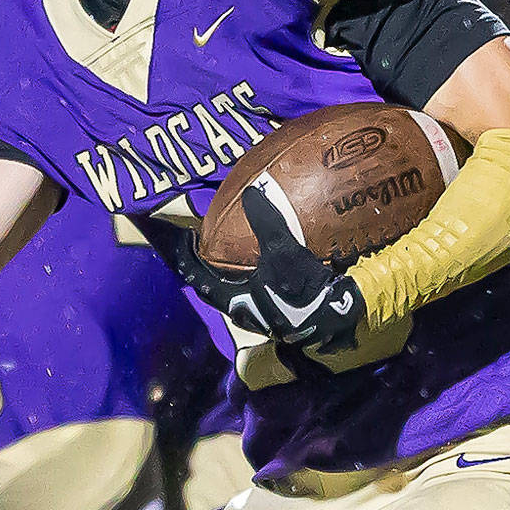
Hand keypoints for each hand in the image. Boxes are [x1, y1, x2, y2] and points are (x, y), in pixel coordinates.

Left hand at [159, 174, 366, 355]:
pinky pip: (256, 282)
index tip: (170, 235)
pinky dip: (250, 265)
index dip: (180, 254)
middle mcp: (242, 308)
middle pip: (210, 280)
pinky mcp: (279, 306)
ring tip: (222, 241)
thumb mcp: (283, 252)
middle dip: (201, 259)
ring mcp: (261, 309)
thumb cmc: (304, 291)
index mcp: (233, 300)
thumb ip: (265, 222)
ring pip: (233, 283)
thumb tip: (250, 192)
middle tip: (195, 235)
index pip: (194, 274)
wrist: (339, 317)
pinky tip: (260, 252)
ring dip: (225, 263)